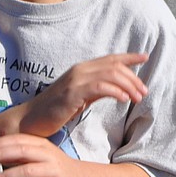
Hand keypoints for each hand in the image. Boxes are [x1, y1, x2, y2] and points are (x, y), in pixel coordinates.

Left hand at [0, 134, 82, 176]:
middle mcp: (47, 155)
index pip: (18, 140)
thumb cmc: (53, 168)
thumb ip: (18, 154)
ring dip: (6, 176)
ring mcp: (53, 170)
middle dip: (0, 154)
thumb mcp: (37, 156)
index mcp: (41, 144)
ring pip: (27, 171)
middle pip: (21, 152)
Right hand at [17, 54, 147, 138]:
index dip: (129, 57)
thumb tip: (115, 89)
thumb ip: (95, 91)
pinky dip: (115, 91)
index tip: (145, 57)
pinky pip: (100, 87)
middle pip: (114, 66)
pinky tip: (124, 99)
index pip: (110, 59)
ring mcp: (75, 80)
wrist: (30, 120)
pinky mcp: (73, 92)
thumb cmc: (54, 112)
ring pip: (110, 75)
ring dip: (128, 85)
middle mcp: (79, 70)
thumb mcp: (79, 98)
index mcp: (81, 69)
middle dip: (133, 77)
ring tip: (138, 98)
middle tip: (144, 91)